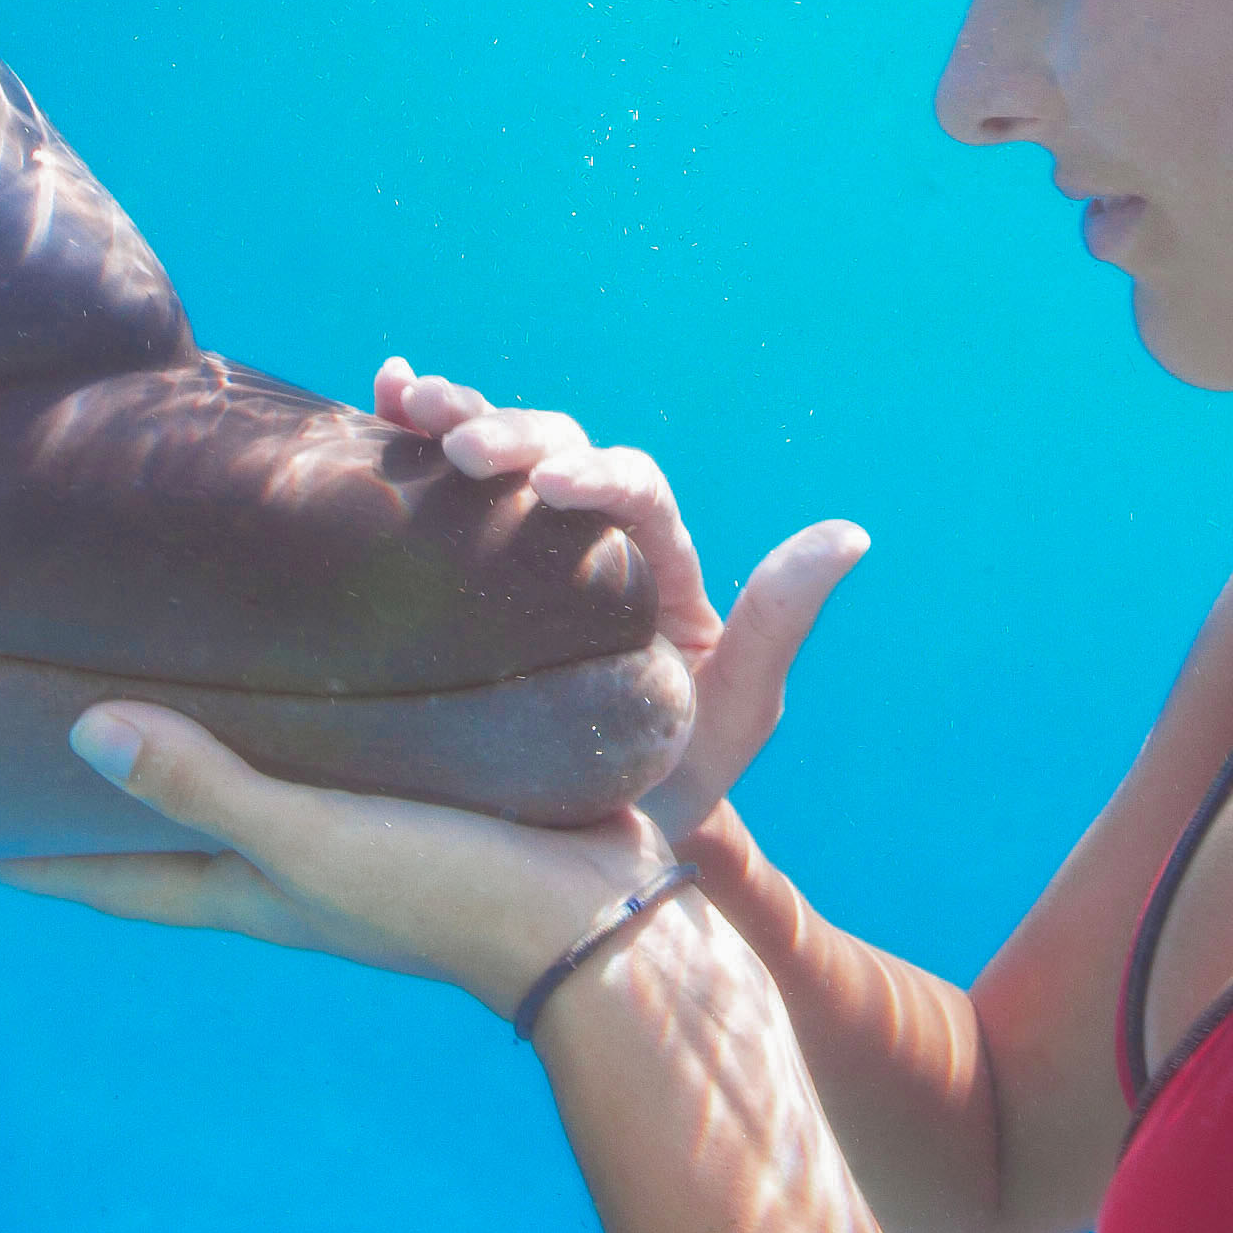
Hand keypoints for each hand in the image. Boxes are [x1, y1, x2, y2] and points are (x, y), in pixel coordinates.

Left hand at [0, 360, 865, 1011]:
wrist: (601, 919)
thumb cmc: (445, 892)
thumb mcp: (309, 841)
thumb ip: (204, 786)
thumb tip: (78, 731)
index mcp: (257, 890)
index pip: (125, 881)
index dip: (50, 861)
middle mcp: (301, 867)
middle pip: (183, 834)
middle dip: (123, 800)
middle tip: (52, 736)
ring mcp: (370, 835)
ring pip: (265, 786)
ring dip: (218, 750)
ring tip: (175, 678)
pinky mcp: (435, 792)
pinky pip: (347, 748)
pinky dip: (314, 716)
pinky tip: (323, 664)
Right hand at [365, 358, 866, 844]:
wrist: (597, 838)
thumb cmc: (674, 778)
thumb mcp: (736, 710)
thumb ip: (780, 623)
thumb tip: (852, 533)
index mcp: (658, 562)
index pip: (637, 492)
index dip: (598, 475)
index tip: (552, 486)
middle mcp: (593, 537)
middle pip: (560, 449)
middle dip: (513, 434)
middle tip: (463, 447)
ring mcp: (525, 546)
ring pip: (500, 454)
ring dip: (456, 413)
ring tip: (408, 401)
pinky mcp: (468, 562)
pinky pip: (443, 486)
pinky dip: (412, 430)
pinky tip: (381, 394)